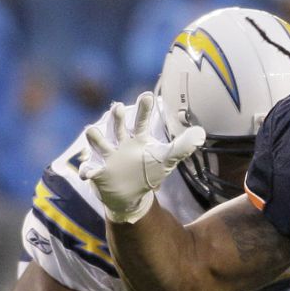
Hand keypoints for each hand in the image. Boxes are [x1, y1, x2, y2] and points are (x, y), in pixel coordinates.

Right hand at [79, 92, 205, 223]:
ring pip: (99, 143)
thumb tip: (201, 133)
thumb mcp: (166, 159)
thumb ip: (183, 146)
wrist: (129, 195)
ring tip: (91, 131)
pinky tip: (88, 173)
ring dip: (95, 137)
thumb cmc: (147, 172)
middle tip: (117, 107)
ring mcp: (108, 157)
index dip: (143, 109)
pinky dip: (88, 171)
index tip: (147, 95)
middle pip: (117, 127)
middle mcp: (120, 144)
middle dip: (116, 117)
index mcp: (137, 140)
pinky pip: (90, 170)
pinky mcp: (99, 173)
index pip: (140, 121)